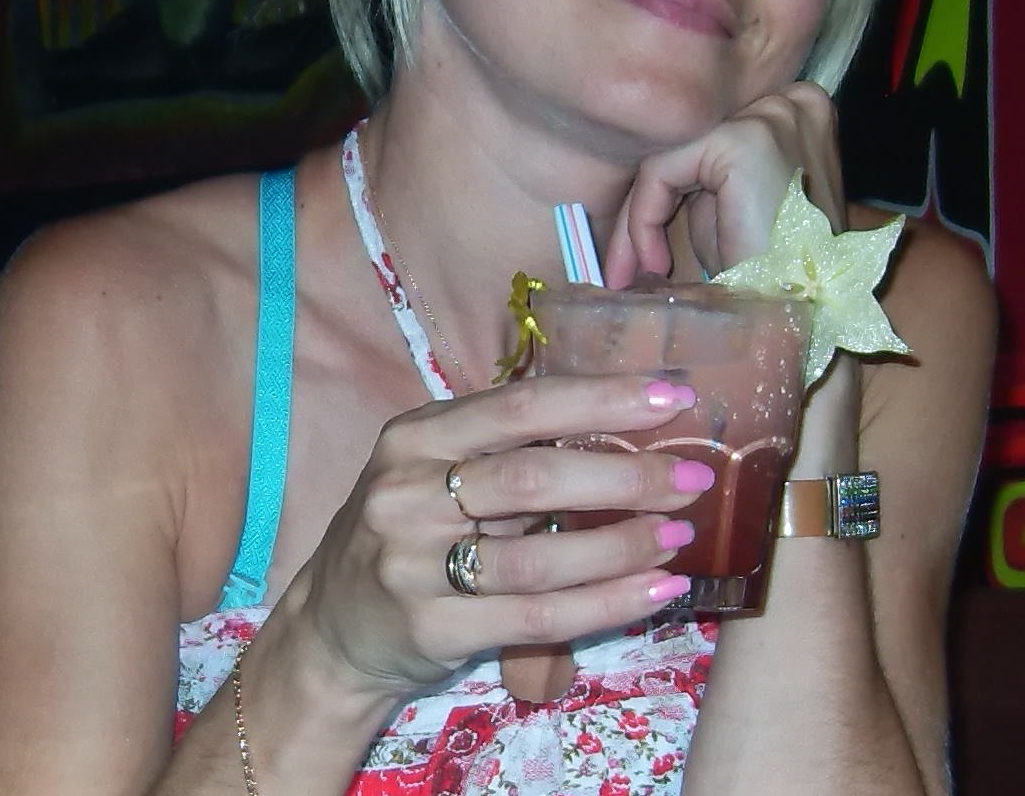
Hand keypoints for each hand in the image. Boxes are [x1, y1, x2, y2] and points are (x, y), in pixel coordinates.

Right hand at [290, 375, 711, 702]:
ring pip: (541, 556)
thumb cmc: (407, 534)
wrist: (331, 630)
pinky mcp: (432, 630)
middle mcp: (407, 494)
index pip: (521, 405)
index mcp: (416, 437)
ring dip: (624, 545)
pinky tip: (656, 589)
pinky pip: (538, 616)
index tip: (673, 395)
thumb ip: (505, 448)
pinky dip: (608, 603)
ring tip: (679, 535)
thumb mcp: (434, 472)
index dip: (601, 399)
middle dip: (626, 476)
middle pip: (534, 478)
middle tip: (692, 477)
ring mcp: (413, 566)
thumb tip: (626, 423)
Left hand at [605, 82, 846, 285]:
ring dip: (637, 222)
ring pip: (667, 158)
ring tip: (627, 275)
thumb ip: (705, 189)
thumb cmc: (782, 280)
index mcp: (799, 118)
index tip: (643, 254)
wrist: (813, 315)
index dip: (666, 198)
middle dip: (645, 210)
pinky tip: (655, 264)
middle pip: (688, 148)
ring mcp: (770, 116)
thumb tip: (641, 196)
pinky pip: (661, 172)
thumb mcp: (740, 218)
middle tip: (620, 269)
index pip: (708, 145)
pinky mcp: (743, 140)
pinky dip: (644, 220)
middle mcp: (791, 104)